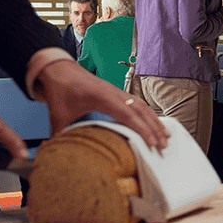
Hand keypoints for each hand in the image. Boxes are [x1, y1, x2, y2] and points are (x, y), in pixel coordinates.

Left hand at [34, 61, 169, 150]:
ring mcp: (118, 92)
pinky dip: (148, 114)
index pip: (129, 115)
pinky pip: (137, 103)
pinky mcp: (117, 93)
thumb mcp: (58, 113)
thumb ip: (60, 134)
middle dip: (154, 128)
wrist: (59, 69)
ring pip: (142, 106)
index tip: (152, 143)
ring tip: (165, 136)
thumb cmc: (61, 89)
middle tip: (164, 145)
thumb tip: (58, 153)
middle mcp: (115, 93)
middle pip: (142, 111)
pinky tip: (152, 123)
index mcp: (104, 97)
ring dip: (154, 121)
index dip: (142, 130)